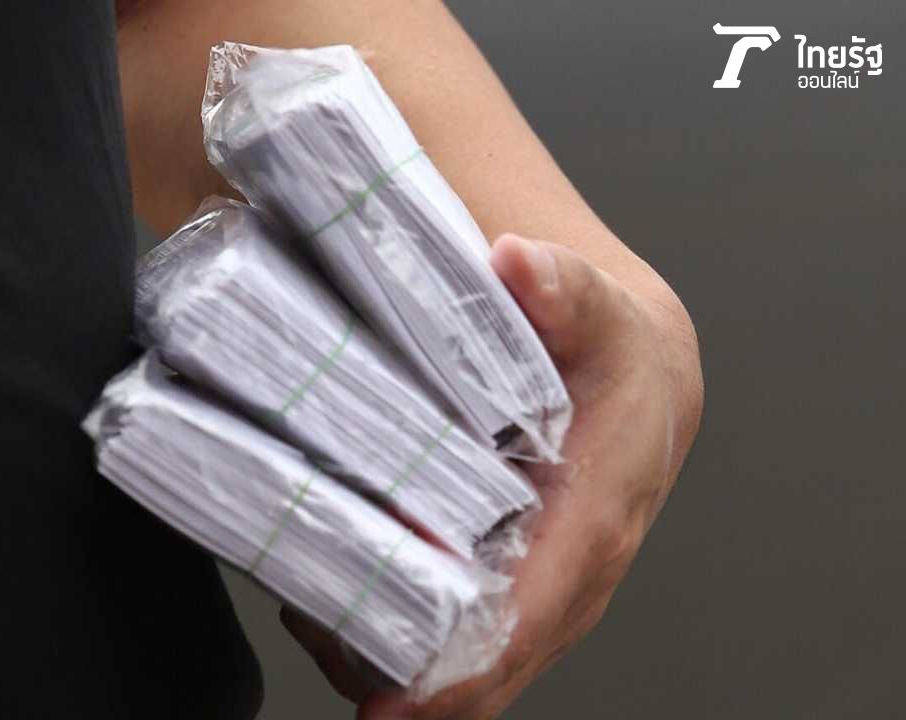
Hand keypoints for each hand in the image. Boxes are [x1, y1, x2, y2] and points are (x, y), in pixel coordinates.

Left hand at [283, 234, 704, 718]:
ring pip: (480, 664)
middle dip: (416, 682)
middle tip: (323, 649)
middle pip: (497, 662)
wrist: (640, 375)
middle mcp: (575, 575)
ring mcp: (550, 592)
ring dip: (402, 662)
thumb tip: (519, 263)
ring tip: (318, 627)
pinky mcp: (525, 589)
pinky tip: (347, 612)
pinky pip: (472, 639)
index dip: (463, 670)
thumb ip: (559, 286)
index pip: (530, 617)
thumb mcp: (592, 308)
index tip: (394, 703)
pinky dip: (410, 640)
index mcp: (596, 520)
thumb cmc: (615, 354)